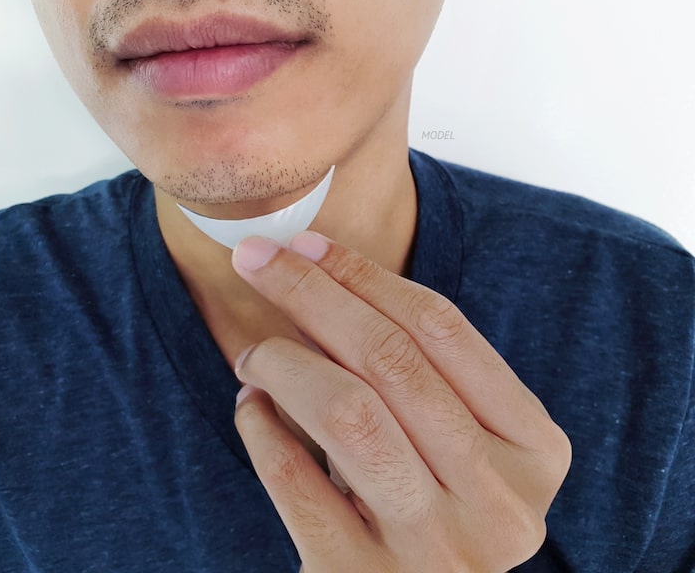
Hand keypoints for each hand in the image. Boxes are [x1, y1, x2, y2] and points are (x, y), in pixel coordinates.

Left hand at [231, 232, 570, 571]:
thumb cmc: (436, 506)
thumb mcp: (457, 443)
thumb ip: (420, 376)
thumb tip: (316, 276)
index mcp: (534, 450)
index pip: (442, 329)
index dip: (365, 275)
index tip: (307, 245)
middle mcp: (499, 502)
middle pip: (392, 360)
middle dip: (312, 294)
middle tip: (255, 260)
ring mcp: (436, 550)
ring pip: (348, 413)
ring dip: (285, 361)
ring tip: (255, 352)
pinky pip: (294, 479)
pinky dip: (260, 427)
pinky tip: (252, 405)